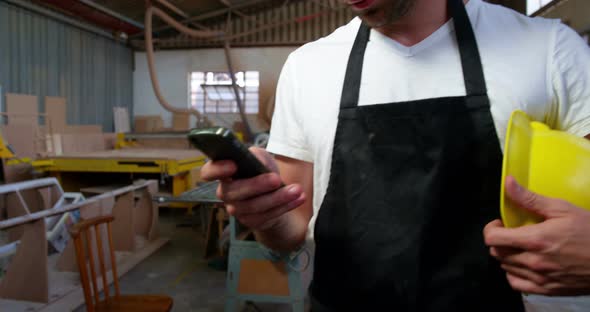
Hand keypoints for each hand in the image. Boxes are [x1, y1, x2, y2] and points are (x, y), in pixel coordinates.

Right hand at [200, 147, 305, 230]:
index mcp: (223, 173)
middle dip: (257, 185)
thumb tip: (258, 163)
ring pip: (254, 206)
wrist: (272, 192)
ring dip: (278, 197)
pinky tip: (298, 198)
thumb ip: (256, 156)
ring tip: (296, 189)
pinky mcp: (252, 221)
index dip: (217, 169)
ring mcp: (237, 209)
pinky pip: (267, 216)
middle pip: (235, 192)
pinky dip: (285, 206)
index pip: (209, 172)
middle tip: (276, 179)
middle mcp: (226, 193)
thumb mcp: (259, 157)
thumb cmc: (261, 171)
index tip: (233, 165)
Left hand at [483, 175, 589, 295]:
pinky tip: (524, 264)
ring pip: (505, 267)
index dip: (492, 229)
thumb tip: (508, 183)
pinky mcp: (547, 290)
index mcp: (535, 240)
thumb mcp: (562, 209)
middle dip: (499, 240)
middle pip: (497, 252)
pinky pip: (517, 283)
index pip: (492, 238)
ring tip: (520, 246)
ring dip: (507, 255)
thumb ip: (530, 198)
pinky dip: (514, 273)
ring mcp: (540, 278)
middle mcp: (534, 261)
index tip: (501, 223)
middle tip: (512, 233)